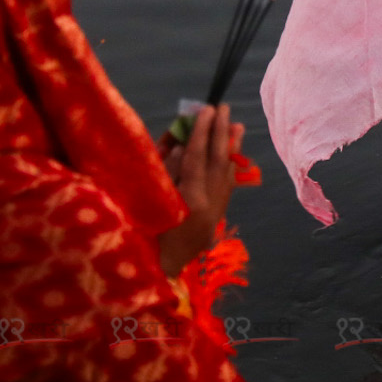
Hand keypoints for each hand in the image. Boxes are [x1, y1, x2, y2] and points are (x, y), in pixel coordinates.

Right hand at [155, 104, 240, 278]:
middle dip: (221, 133)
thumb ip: (168, 171)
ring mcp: (216, 212)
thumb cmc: (143, 234)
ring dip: (231, 148)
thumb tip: (187, 146)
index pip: (198, 157)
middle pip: (218, 161)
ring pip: (227, 173)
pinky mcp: (217, 218)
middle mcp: (209, 205)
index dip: (202, 131)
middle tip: (224, 108)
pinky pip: (226, 186)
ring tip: (237, 125)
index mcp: (190, 200)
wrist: (155, 273)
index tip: (206, 109)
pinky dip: (229, 167)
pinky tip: (232, 153)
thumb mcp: (151, 198)